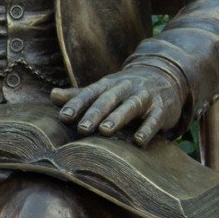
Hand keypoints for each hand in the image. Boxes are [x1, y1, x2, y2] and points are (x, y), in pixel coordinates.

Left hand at [51, 64, 184, 145]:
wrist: (165, 77)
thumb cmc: (126, 89)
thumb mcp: (104, 89)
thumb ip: (79, 95)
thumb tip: (52, 95)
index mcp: (109, 84)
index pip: (90, 93)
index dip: (77, 104)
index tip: (64, 117)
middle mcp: (126, 87)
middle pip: (108, 99)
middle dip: (95, 113)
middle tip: (81, 128)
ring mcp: (145, 97)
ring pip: (130, 106)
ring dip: (117, 117)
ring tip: (104, 131)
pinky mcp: (162, 108)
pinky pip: (154, 119)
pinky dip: (147, 129)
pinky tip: (138, 141)